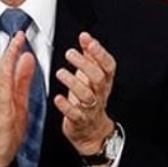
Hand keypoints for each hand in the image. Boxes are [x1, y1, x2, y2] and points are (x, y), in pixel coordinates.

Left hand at [56, 31, 116, 154]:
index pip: (108, 66)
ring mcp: (90, 108)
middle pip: (98, 78)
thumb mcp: (92, 76)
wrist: (91, 130)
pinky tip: (58, 98)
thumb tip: (86, 36)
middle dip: (85, 64)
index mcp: (104, 82)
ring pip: (87, 95)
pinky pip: (75, 114)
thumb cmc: (89, 99)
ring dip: (73, 83)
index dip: (100, 53)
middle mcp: (99, 94)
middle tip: (70, 54)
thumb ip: (90, 56)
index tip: (89, 42)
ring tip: (61, 72)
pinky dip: (66, 106)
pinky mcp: (80, 120)